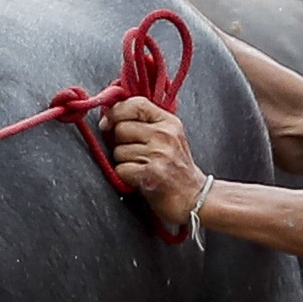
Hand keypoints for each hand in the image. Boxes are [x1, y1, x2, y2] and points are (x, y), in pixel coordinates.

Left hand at [103, 94, 203, 231]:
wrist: (195, 197)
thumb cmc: (177, 169)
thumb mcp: (169, 138)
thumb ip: (145, 123)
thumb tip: (109, 116)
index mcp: (169, 122)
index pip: (136, 104)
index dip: (116, 111)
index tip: (108, 122)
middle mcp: (165, 135)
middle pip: (121, 128)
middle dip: (120, 143)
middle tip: (134, 154)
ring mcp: (159, 154)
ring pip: (118, 151)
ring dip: (123, 162)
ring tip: (141, 168)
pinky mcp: (150, 174)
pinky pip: (121, 169)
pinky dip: (125, 177)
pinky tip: (139, 179)